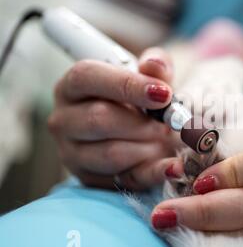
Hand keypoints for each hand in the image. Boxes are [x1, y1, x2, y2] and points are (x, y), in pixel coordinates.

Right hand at [48, 48, 183, 189]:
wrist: (149, 131)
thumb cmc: (144, 99)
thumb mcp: (153, 76)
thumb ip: (156, 66)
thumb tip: (155, 66)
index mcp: (72, 85)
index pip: (87, 77)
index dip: (126, 85)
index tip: (163, 93)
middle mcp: (64, 119)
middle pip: (98, 119)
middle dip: (142, 122)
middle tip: (169, 122)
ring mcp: (72, 153)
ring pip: (112, 153)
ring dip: (149, 146)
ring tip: (166, 138)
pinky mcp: (90, 179)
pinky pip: (126, 180)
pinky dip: (155, 172)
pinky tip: (174, 166)